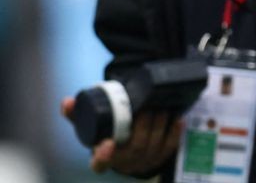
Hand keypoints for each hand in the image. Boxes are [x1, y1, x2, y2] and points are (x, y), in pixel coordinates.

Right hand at [60, 96, 181, 174]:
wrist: (126, 154)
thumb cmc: (106, 138)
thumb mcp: (90, 129)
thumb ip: (77, 115)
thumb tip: (67, 101)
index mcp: (103, 159)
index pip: (100, 164)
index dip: (103, 156)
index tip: (106, 143)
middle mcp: (124, 164)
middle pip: (135, 148)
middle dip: (143, 127)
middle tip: (147, 108)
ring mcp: (143, 162)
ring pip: (154, 146)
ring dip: (160, 125)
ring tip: (162, 108)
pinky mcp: (159, 158)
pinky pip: (169, 147)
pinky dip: (174, 132)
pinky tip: (178, 119)